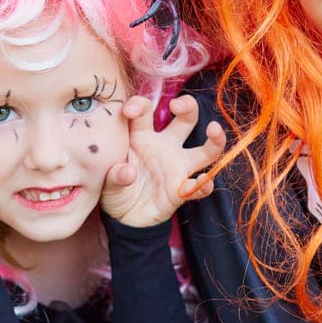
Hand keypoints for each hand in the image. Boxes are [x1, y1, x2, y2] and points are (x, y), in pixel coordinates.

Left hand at [100, 95, 225, 226]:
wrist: (122, 217)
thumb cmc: (115, 188)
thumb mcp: (107, 180)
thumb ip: (114, 174)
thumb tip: (127, 171)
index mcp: (142, 136)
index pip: (145, 112)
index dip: (139, 105)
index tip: (129, 110)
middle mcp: (165, 146)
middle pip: (186, 119)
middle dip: (187, 106)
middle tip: (177, 104)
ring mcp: (177, 167)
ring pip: (205, 150)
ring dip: (214, 140)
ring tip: (214, 129)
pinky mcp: (181, 190)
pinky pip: (198, 187)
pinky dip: (204, 185)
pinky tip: (204, 182)